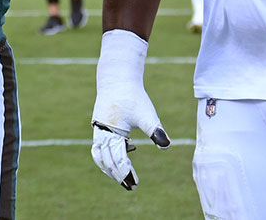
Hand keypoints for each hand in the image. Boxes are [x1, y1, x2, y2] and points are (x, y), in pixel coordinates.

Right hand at [91, 30, 169, 190]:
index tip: (134, 183)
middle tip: (131, 186)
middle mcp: (101, 132)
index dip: (125, 172)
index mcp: (111, 130)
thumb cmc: (133, 96)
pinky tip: (125, 155)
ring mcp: (98, 130)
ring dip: (109, 168)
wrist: (117, 78)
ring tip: (122, 178)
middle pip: (106, 160)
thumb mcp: (146, 113)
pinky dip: (108, 156)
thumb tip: (167, 145)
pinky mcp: (99, 127)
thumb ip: (155, 130)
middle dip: (117, 174)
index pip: (117, 158)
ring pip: (99, 156)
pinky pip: (100, 147)